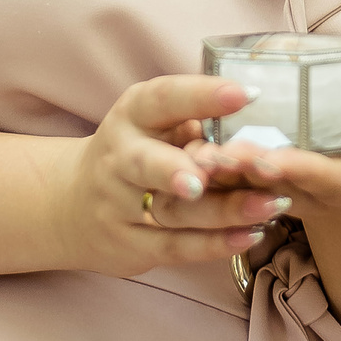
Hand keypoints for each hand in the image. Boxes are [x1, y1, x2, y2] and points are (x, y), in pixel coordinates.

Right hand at [56, 75, 289, 277]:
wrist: (73, 203)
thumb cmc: (136, 151)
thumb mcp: (154, 123)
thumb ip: (195, 117)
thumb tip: (258, 110)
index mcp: (132, 116)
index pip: (162, 99)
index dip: (201, 96)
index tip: (243, 94)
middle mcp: (119, 158)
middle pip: (145, 163)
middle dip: (176, 169)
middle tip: (209, 176)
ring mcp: (120, 206)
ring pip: (171, 211)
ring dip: (222, 211)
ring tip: (267, 206)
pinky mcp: (130, 244)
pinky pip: (175, 246)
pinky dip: (213, 244)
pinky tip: (249, 235)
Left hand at [189, 57, 340, 216]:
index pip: (328, 181)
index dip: (299, 170)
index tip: (270, 158)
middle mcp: (320, 195)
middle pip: (280, 190)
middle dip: (247, 175)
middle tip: (217, 157)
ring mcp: (289, 190)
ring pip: (251, 190)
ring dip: (221, 176)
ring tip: (195, 155)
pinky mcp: (264, 179)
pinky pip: (235, 180)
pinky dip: (214, 168)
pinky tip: (188, 149)